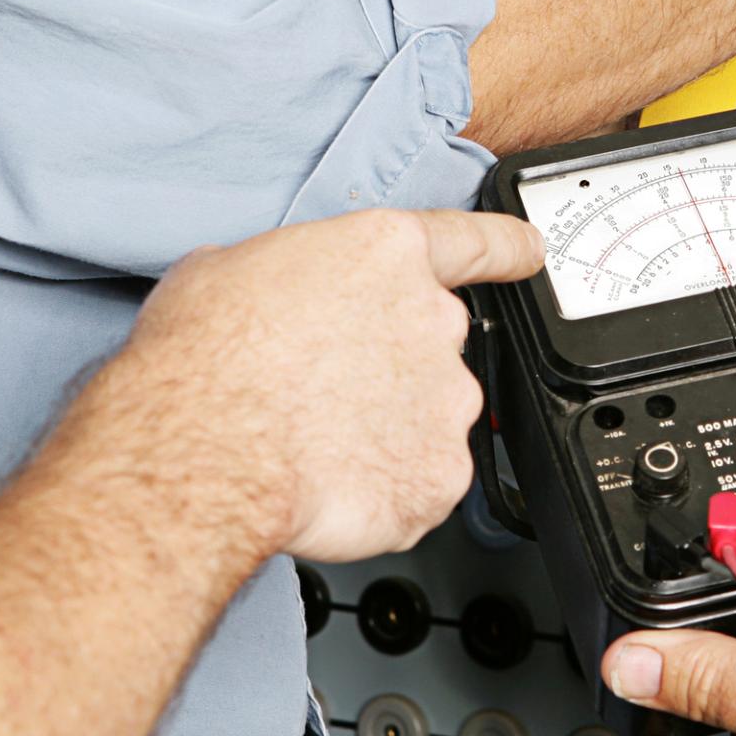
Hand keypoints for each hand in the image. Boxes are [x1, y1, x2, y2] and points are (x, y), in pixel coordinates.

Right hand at [108, 209, 542, 563]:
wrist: (205, 449)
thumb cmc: (203, 360)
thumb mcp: (225, 271)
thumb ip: (283, 276)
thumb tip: (269, 299)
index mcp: (385, 255)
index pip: (475, 242)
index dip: (509, 248)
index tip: (531, 252)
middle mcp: (435, 321)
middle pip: (434, 346)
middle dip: (390, 371)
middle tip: (322, 394)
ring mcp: (448, 401)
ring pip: (429, 421)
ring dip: (387, 435)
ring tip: (315, 446)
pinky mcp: (444, 475)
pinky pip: (422, 486)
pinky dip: (386, 493)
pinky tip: (331, 487)